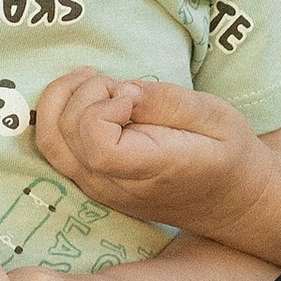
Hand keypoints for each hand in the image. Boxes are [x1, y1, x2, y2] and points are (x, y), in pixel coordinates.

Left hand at [31, 71, 269, 242]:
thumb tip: (122, 90)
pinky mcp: (92, 182)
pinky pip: (56, 150)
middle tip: (120, 86)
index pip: (95, 145)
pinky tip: (91, 97)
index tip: (132, 98)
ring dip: (61, 100)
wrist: (231, 200)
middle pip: (62, 136)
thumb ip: (167, 101)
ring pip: (49, 143)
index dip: (101, 109)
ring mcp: (99, 188)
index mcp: (150, 170)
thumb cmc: (229, 153)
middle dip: (82, 94)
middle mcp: (115, 186)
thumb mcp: (216, 116)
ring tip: (95, 80)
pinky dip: (60, 114)